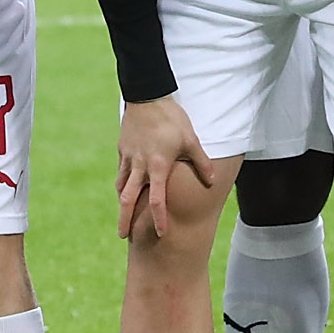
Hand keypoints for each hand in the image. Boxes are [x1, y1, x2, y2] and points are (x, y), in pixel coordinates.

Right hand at [115, 94, 213, 240]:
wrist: (146, 97)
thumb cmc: (171, 119)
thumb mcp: (191, 139)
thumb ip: (201, 162)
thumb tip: (212, 180)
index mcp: (157, 167)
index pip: (157, 200)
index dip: (159, 219)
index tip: (160, 233)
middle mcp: (140, 166)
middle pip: (129, 199)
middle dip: (125, 219)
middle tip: (123, 236)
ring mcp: (128, 158)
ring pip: (122, 186)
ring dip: (122, 202)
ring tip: (122, 214)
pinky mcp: (122, 149)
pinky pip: (121, 171)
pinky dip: (122, 182)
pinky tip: (124, 187)